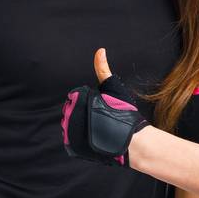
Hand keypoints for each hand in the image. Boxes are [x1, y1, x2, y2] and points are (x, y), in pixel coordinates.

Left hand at [60, 49, 148, 166]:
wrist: (129, 140)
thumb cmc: (123, 112)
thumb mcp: (112, 87)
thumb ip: (103, 69)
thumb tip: (100, 50)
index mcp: (75, 100)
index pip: (75, 98)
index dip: (90, 103)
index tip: (101, 108)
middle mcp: (69, 116)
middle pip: (72, 112)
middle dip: (85, 115)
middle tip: (102, 118)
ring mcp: (69, 133)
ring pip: (72, 126)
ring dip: (83, 127)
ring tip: (99, 128)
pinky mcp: (72, 146)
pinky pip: (72, 140)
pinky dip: (81, 140)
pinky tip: (93, 137)